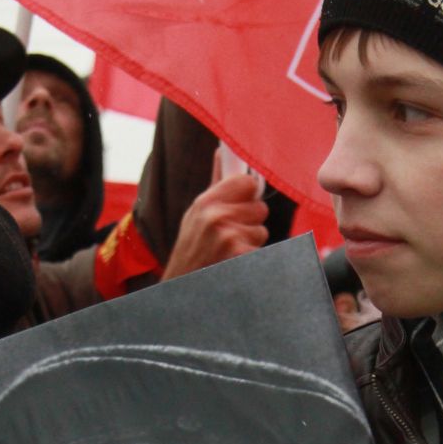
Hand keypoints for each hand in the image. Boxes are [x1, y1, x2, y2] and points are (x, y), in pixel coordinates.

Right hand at [161, 149, 267, 279]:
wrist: (180, 291)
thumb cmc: (191, 252)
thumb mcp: (195, 216)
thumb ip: (216, 186)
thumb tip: (223, 152)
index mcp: (205, 203)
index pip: (247, 182)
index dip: (249, 193)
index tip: (243, 201)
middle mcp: (216, 217)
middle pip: (260, 207)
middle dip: (250, 222)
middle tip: (229, 237)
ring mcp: (229, 238)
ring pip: (262, 230)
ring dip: (250, 243)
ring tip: (228, 253)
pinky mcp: (240, 257)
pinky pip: (261, 250)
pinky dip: (252, 259)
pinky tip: (233, 265)